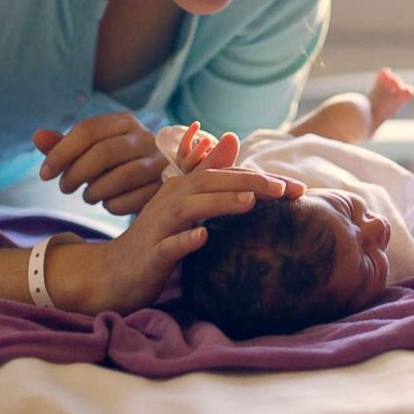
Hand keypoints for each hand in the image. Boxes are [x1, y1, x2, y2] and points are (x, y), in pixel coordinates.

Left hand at [32, 113, 166, 215]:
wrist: (156, 179)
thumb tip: (37, 137)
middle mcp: (145, 137)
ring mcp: (158, 162)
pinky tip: (108, 203)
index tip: (45, 174)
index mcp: (124, 121)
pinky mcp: (164, 187)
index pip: (88, 130)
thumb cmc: (115, 163)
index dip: (61, 152)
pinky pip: (131, 200)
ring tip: (87, 196)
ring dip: (94, 192)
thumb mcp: (90, 151)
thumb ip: (63, 145)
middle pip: (104, 153)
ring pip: (121, 177)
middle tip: (64, 188)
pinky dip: (112, 206)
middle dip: (76, 174)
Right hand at [96, 162, 305, 312]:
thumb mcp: (186, 207)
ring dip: (219, 203)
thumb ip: (209, 176)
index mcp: (184, 189)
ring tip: (250, 201)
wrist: (115, 273)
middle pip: (210, 183)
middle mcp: (171, 201)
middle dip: (250, 183)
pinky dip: (184, 241)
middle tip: (285, 188)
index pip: (227, 177)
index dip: (263, 179)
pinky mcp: (150, 256)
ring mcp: (158, 228)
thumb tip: (231, 140)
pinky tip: (202, 238)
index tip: (299, 189)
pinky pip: (167, 246)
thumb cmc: (158, 239)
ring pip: (189, 209)